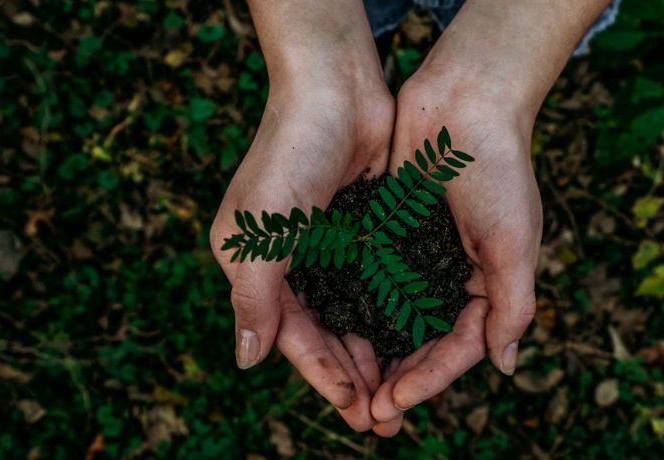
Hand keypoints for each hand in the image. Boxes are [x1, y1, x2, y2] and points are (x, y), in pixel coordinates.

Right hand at [210, 80, 393, 429]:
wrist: (336, 87)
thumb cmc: (289, 154)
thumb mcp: (261, 232)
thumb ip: (254, 298)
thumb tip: (247, 361)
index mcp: (257, 266)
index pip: (292, 336)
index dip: (323, 376)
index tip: (355, 410)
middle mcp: (292, 262)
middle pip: (326, 334)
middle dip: (354, 377)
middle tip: (385, 419)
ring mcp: (330, 246)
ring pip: (355, 315)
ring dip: (377, 354)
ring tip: (403, 393)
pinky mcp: (365, 229)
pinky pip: (379, 284)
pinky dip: (394, 314)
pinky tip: (416, 340)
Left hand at [368, 76, 541, 435]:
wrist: (465, 101)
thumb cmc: (499, 170)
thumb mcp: (514, 243)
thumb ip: (512, 306)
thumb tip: (505, 367)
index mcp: (487, 285)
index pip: (458, 347)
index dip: (429, 379)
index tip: (396, 402)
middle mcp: (451, 277)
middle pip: (421, 343)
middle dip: (397, 379)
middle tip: (367, 414)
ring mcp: (417, 256)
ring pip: (391, 319)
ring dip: (372, 354)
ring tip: (347, 388)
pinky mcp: (388, 233)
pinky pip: (369, 280)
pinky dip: (354, 308)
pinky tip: (331, 331)